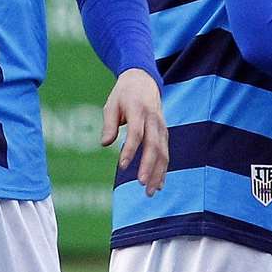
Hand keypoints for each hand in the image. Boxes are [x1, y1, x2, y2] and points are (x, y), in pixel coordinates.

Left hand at [102, 68, 167, 195]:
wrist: (144, 79)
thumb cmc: (124, 93)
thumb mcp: (111, 104)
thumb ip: (109, 124)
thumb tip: (105, 144)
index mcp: (139, 111)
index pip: (136, 134)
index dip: (130, 151)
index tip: (122, 166)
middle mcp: (154, 120)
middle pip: (154, 145)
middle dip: (148, 166)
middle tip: (141, 184)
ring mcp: (161, 126)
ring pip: (163, 152)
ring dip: (158, 173)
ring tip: (150, 192)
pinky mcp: (164, 133)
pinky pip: (166, 152)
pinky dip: (163, 169)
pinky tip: (158, 185)